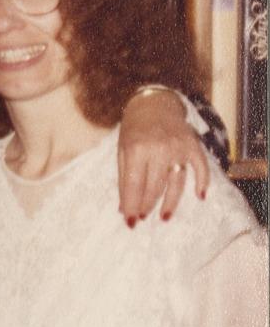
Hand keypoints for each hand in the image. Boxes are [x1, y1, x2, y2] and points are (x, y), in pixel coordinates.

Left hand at [118, 91, 209, 223]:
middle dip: (148, 205)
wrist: (155, 105)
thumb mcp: (122, 150)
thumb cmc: (134, 131)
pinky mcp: (194, 146)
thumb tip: (124, 207)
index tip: (130, 222)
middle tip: (143, 218)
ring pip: (176, 182)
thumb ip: (124, 178)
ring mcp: (179, 148)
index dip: (132, 205)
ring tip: (164, 217)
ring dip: (170, 202)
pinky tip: (199, 196)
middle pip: (155, 186)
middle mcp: (159, 149)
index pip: (134, 184)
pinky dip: (202, 182)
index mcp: (136, 150)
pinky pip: (201, 168)